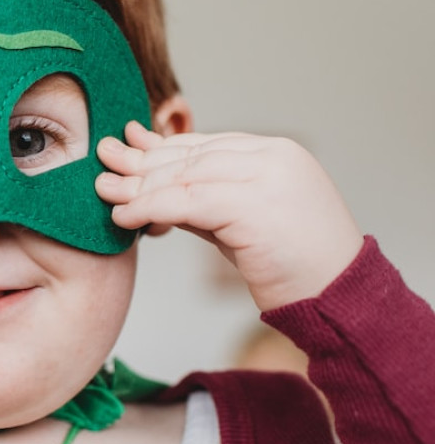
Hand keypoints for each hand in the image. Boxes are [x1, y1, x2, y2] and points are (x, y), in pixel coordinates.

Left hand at [95, 121, 362, 310]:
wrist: (339, 299)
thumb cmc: (291, 267)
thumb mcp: (240, 222)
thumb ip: (202, 199)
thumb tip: (148, 188)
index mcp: (276, 153)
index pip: (206, 144)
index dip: (162, 147)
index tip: (128, 145)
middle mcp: (273, 157)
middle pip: (191, 156)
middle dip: (142, 162)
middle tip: (103, 162)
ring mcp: (268, 177)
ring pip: (185, 176)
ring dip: (139, 186)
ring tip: (105, 192)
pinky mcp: (255, 206)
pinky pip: (187, 202)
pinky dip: (150, 208)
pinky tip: (124, 217)